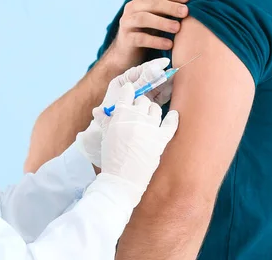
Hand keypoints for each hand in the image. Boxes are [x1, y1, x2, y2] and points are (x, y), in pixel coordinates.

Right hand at [99, 82, 178, 205]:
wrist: (122, 179)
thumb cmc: (111, 158)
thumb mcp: (106, 136)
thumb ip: (105, 120)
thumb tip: (98, 109)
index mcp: (121, 114)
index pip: (128, 92)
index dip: (128, 92)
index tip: (129, 93)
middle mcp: (137, 117)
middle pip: (143, 100)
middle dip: (139, 104)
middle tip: (136, 112)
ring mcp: (151, 127)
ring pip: (156, 108)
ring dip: (152, 110)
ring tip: (148, 118)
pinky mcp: (162, 138)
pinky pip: (171, 123)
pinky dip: (172, 118)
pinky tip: (173, 115)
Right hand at [105, 0, 190, 69]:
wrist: (128, 51)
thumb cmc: (148, 27)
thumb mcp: (160, 9)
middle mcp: (131, 7)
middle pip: (151, 4)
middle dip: (169, 7)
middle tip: (186, 12)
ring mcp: (127, 23)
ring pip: (143, 19)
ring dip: (162, 23)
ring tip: (177, 28)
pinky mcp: (126, 39)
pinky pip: (140, 38)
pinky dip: (155, 41)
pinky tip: (169, 45)